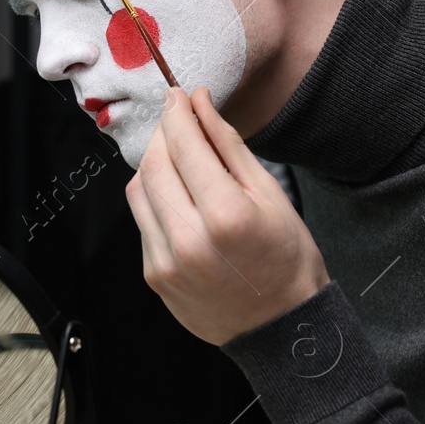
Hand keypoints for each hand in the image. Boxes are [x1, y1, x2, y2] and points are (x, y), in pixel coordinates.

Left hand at [125, 86, 329, 344]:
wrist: (281, 328)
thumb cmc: (287, 259)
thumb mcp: (270, 194)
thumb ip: (228, 145)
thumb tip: (199, 103)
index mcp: (225, 215)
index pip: (183, 145)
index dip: (176, 112)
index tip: (177, 94)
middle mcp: (188, 240)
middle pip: (153, 164)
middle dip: (162, 134)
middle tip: (178, 120)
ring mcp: (165, 262)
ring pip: (138, 191)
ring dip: (153, 165)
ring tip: (179, 159)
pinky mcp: (154, 276)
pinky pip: (142, 222)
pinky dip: (156, 200)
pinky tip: (180, 199)